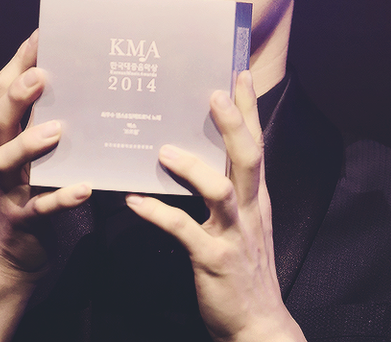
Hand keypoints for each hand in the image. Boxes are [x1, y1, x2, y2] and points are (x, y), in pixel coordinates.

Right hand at [0, 31, 91, 340]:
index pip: (2, 90)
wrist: (9, 255)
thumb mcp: (31, 152)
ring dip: (31, 144)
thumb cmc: (28, 189)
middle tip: (41, 74)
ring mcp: (6, 189)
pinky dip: (60, 198)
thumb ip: (46, 120)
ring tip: (56, 130)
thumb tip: (83, 83)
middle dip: (17, 95)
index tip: (42, 34)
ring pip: (10, 162)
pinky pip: (40, 208)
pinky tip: (83, 188)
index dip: (19, 61)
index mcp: (0, 134)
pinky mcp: (21, 220)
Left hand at [126, 71, 304, 341]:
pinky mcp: (212, 259)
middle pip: (247, 157)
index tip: (240, 74)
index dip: (249, 109)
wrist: (257, 323)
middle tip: (214, 93)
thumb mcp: (246, 220)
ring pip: (218, 191)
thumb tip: (197, 151)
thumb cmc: (244, 264)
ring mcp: (233, 234)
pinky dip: (158, 214)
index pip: (256, 143)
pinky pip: (183, 231)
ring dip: (191, 167)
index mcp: (255, 195)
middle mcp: (249, 208)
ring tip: (163, 151)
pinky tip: (133, 202)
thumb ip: (229, 186)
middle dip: (233, 123)